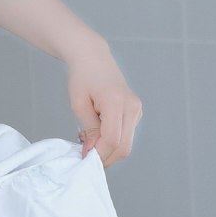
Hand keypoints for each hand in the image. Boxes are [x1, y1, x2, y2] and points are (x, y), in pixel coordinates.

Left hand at [66, 43, 142, 167]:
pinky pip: (126, 134)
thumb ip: (88, 129)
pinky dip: (112, 140)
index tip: (83, 158)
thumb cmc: (82, 77)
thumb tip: (92, 151)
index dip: (99, 154)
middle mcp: (131, 107)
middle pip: (123, 146)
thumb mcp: (79, 104)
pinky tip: (97, 133)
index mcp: (116, 102)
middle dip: (105, 157)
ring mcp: (136, 109)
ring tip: (88, 140)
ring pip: (126, 143)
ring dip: (108, 149)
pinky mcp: (136, 112)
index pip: (112, 140)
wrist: (93, 58)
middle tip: (85, 155)